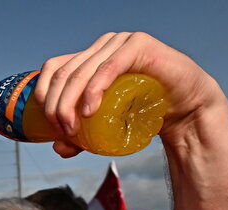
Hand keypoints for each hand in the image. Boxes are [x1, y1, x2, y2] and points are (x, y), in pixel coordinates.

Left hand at [32, 32, 222, 156]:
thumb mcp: (104, 126)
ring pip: (81, 72)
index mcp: (89, 57)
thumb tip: (57, 147)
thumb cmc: (143, 114)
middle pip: (64, 73)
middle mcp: (102, 46)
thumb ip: (80, 135)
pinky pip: (108, 68)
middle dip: (56, 106)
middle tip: (63, 132)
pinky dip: (93, 90)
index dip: (44, 95)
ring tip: (73, 129)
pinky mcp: (138, 46)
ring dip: (70, 103)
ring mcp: (120, 42)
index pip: (53, 68)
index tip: (50, 125)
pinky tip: (89, 111)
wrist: (183, 110)